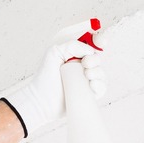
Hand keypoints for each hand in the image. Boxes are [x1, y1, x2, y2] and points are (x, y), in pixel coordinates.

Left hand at [3, 19, 106, 137]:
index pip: (91, 47)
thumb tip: (90, 50)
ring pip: (101, 74)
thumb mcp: (54, 52)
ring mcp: (85, 81)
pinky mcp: (88, 94)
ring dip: (97, 73)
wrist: (42, 100)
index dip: (99, 43)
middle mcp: (81, 68)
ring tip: (87, 76)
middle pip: (98, 60)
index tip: (99, 43)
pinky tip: (92, 85)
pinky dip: (100, 85)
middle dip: (94, 61)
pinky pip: (101, 88)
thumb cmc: (45, 77)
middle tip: (85, 64)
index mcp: (74, 56)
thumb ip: (73, 45)